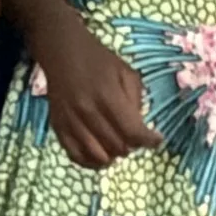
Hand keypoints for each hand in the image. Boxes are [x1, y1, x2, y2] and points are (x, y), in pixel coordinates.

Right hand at [42, 30, 160, 171]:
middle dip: (132, 146)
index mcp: (107, 96)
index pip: (132, 131)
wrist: (62, 53)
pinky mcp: (58, 127)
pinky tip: (101, 156)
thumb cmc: (99, 60)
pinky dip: (91, 162)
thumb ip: (135, 101)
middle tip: (135, 138)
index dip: (149, 140)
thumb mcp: (126, 73)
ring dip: (113, 155)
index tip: (156, 140)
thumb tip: (139, 129)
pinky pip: (75, 155)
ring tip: (119, 146)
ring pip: (97, 155)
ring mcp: (70, 122)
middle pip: (117, 146)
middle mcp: (87, 112)